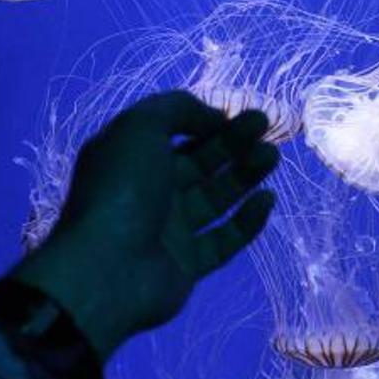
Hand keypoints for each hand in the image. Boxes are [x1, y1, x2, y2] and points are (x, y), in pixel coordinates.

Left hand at [11, 91, 278, 359]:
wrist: (108, 269)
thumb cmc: (122, 189)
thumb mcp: (140, 126)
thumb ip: (178, 108)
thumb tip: (215, 117)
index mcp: (130, 159)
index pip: (175, 134)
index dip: (207, 121)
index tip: (239, 113)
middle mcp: (149, 192)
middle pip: (200, 162)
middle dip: (234, 142)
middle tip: (266, 126)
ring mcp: (169, 230)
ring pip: (216, 197)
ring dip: (245, 173)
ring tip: (271, 156)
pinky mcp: (188, 264)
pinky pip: (224, 239)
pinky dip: (247, 220)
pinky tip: (266, 200)